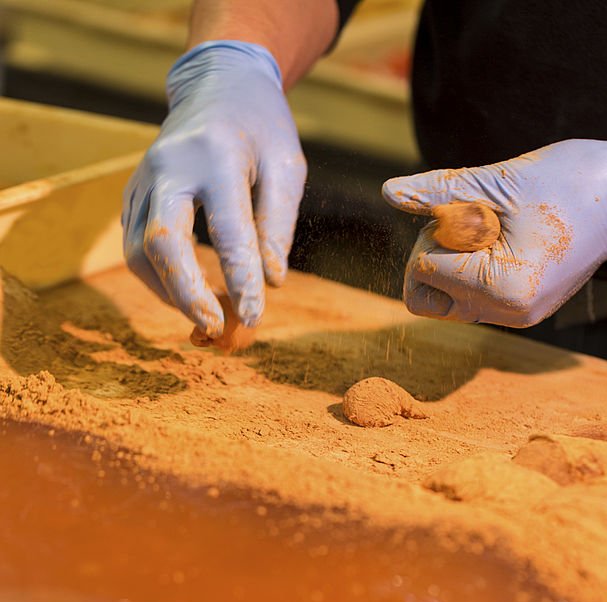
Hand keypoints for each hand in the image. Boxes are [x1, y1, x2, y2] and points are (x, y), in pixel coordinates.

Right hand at [123, 41, 306, 336]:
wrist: (217, 83)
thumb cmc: (261, 128)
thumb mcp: (287, 166)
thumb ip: (278, 224)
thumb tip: (271, 283)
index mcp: (216, 154)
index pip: (228, 230)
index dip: (241, 279)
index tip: (254, 318)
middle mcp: (170, 165)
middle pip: (161, 241)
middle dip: (186, 293)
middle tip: (215, 327)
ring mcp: (143, 179)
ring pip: (138, 251)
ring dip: (170, 293)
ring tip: (209, 313)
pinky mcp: (132, 193)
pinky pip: (135, 247)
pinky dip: (161, 279)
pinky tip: (190, 293)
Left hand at [383, 136, 606, 327]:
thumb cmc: (570, 180)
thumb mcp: (497, 181)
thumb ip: (440, 192)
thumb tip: (389, 192)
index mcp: (502, 289)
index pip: (423, 272)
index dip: (434, 233)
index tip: (471, 210)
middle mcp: (508, 314)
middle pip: (426, 299)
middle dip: (435, 256)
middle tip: (473, 221)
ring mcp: (516, 316)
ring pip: (447, 301)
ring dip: (455, 262)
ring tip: (493, 230)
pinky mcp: (522, 309)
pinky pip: (473, 298)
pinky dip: (474, 268)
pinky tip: (507, 242)